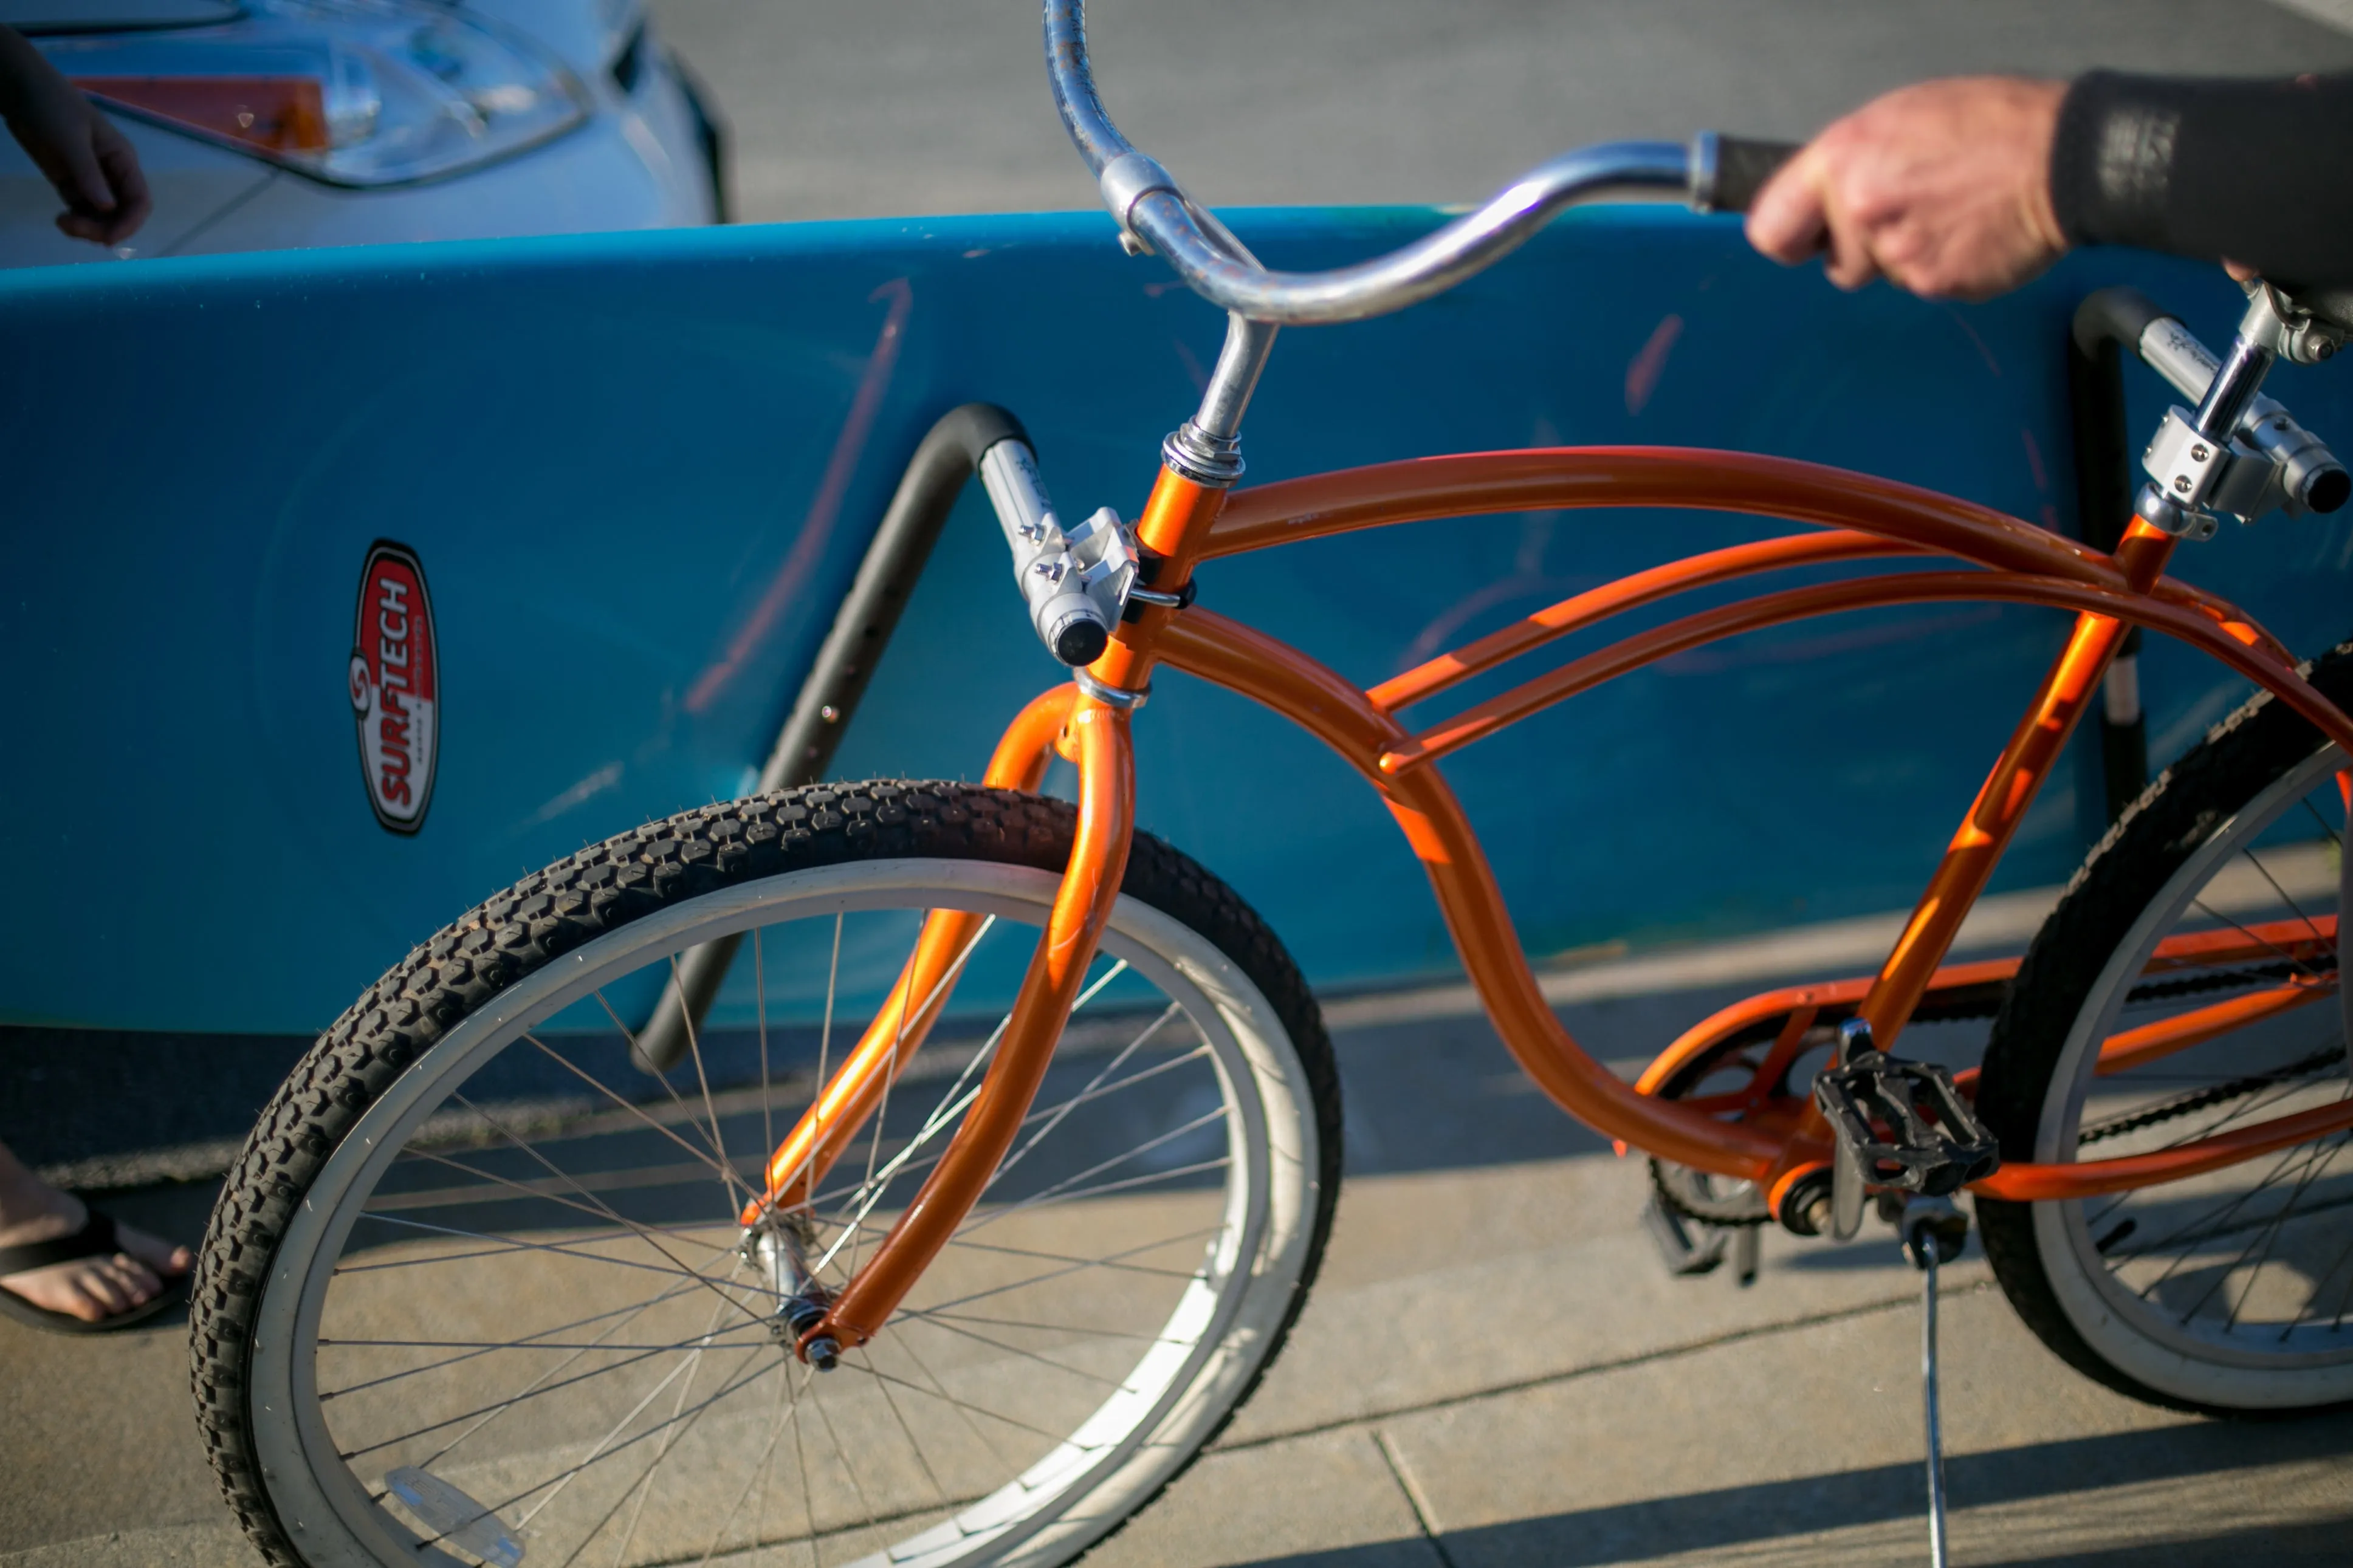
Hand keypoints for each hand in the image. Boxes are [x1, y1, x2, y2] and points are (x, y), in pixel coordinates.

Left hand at [0, 26, 149, 245]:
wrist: (20, 87)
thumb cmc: (51, 104)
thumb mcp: (70, 138)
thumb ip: (88, 173)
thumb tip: (107, 209)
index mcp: (122, 159)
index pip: (139, 200)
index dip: (130, 224)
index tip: (107, 239)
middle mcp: (111, 173)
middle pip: (122, 213)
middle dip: (104, 228)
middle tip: (73, 228)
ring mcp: (90, 178)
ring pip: (101, 216)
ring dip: (88, 228)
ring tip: (62, 223)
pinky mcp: (70, 181)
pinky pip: (81, 210)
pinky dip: (75, 221)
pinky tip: (60, 219)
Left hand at [1747, 77, 2065, 300]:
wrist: (2063, 157)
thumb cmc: (1989, 124)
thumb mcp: (1897, 118)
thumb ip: (1846, 163)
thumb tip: (1815, 200)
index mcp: (1843, 159)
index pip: (1771, 229)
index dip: (1789, 238)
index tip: (1802, 240)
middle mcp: (1862, 207)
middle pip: (1833, 261)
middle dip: (1859, 247)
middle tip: (1905, 211)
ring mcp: (1898, 251)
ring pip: (1878, 274)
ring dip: (1901, 254)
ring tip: (1944, 212)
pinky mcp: (1934, 282)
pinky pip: (1920, 285)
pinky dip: (1939, 265)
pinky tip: (1966, 230)